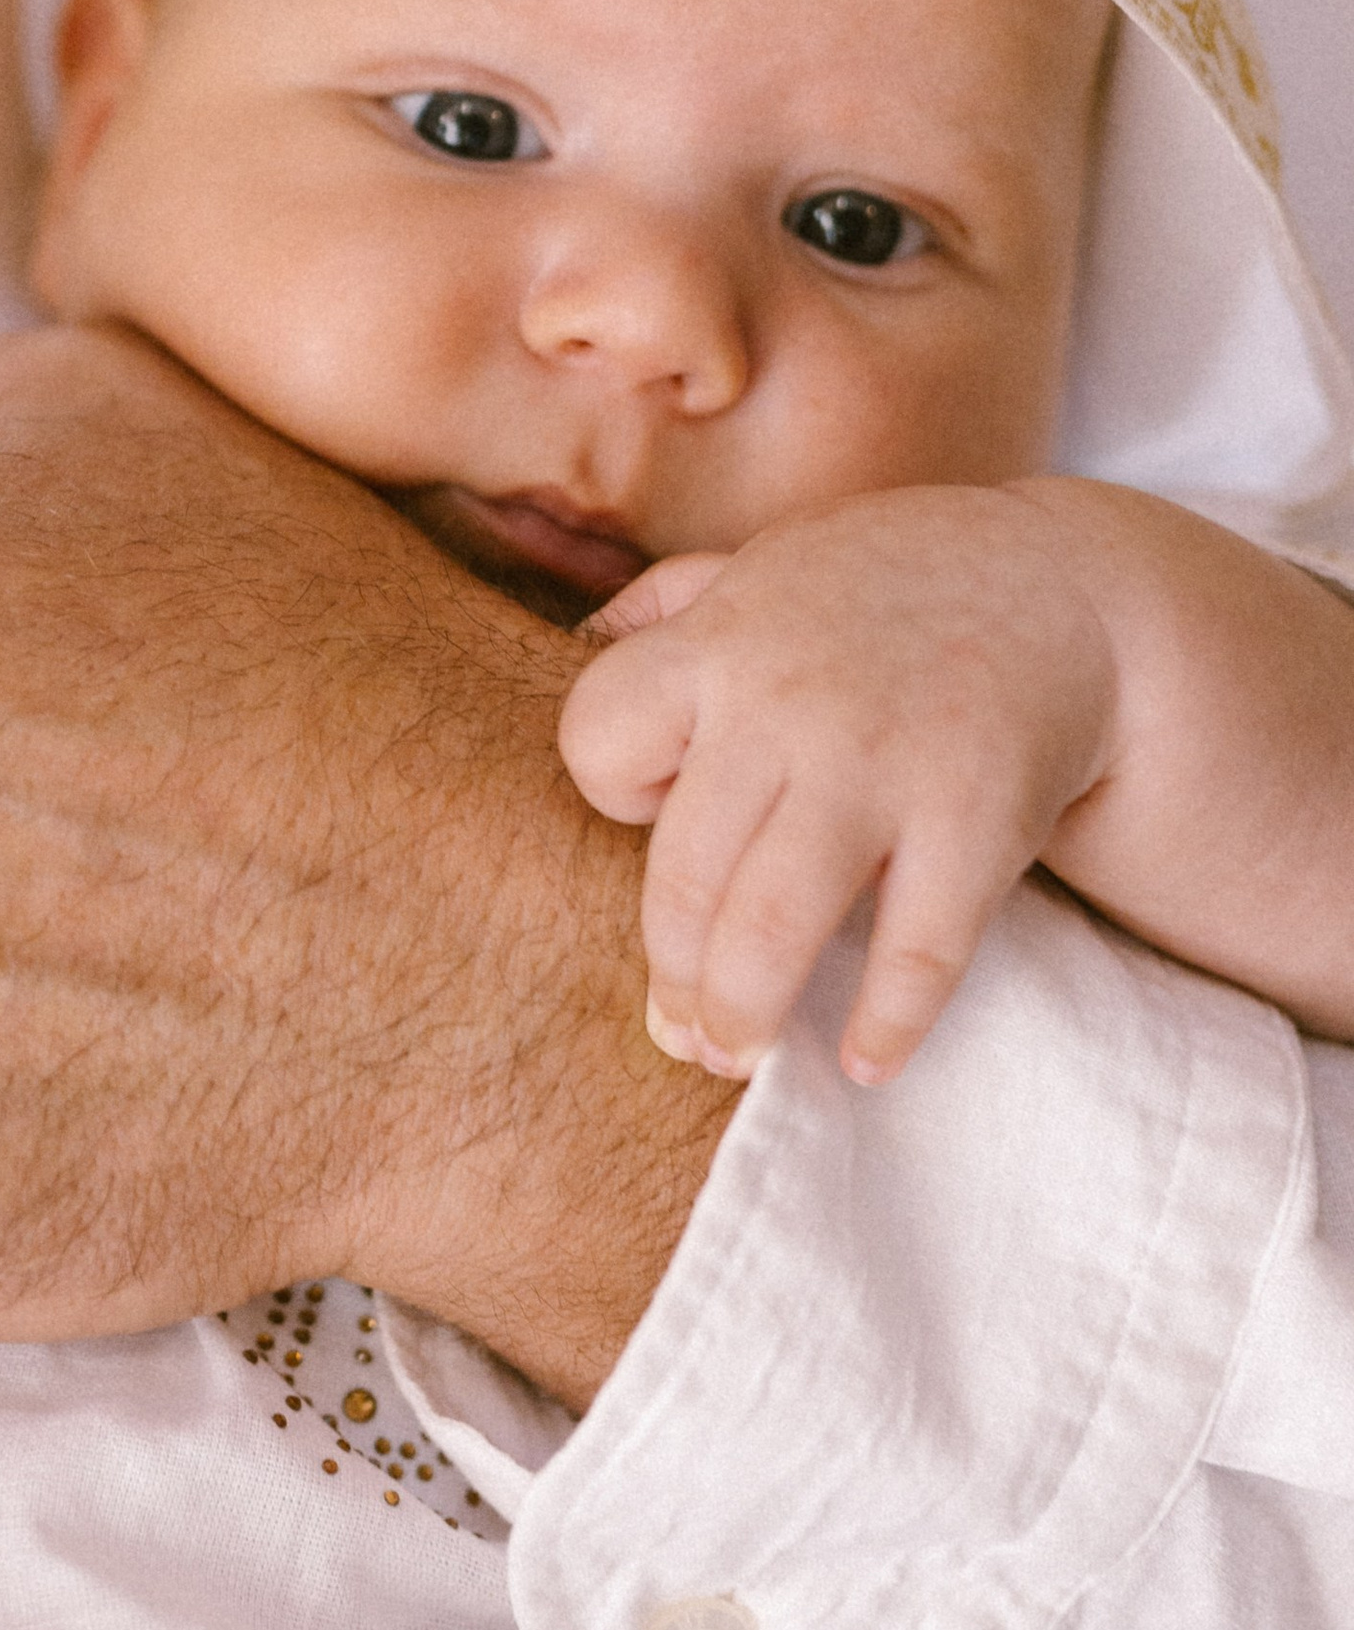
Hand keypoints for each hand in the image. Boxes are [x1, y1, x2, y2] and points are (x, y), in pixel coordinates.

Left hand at [560, 488, 1117, 1087]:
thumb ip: (666, 607)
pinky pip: (917, 948)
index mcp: (720, 642)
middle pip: (685, 872)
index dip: (611, 790)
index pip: (599, 739)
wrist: (1059, 585)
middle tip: (678, 1033)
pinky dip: (887, 1021)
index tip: (651, 817)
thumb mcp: (761, 567)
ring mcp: (883, 763)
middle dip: (674, 977)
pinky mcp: (978, 818)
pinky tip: (864, 1061)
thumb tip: (570, 642)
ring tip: (735, 1055)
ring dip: (744, 1013)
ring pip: (776, 925)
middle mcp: (787, 703)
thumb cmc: (878, 594)